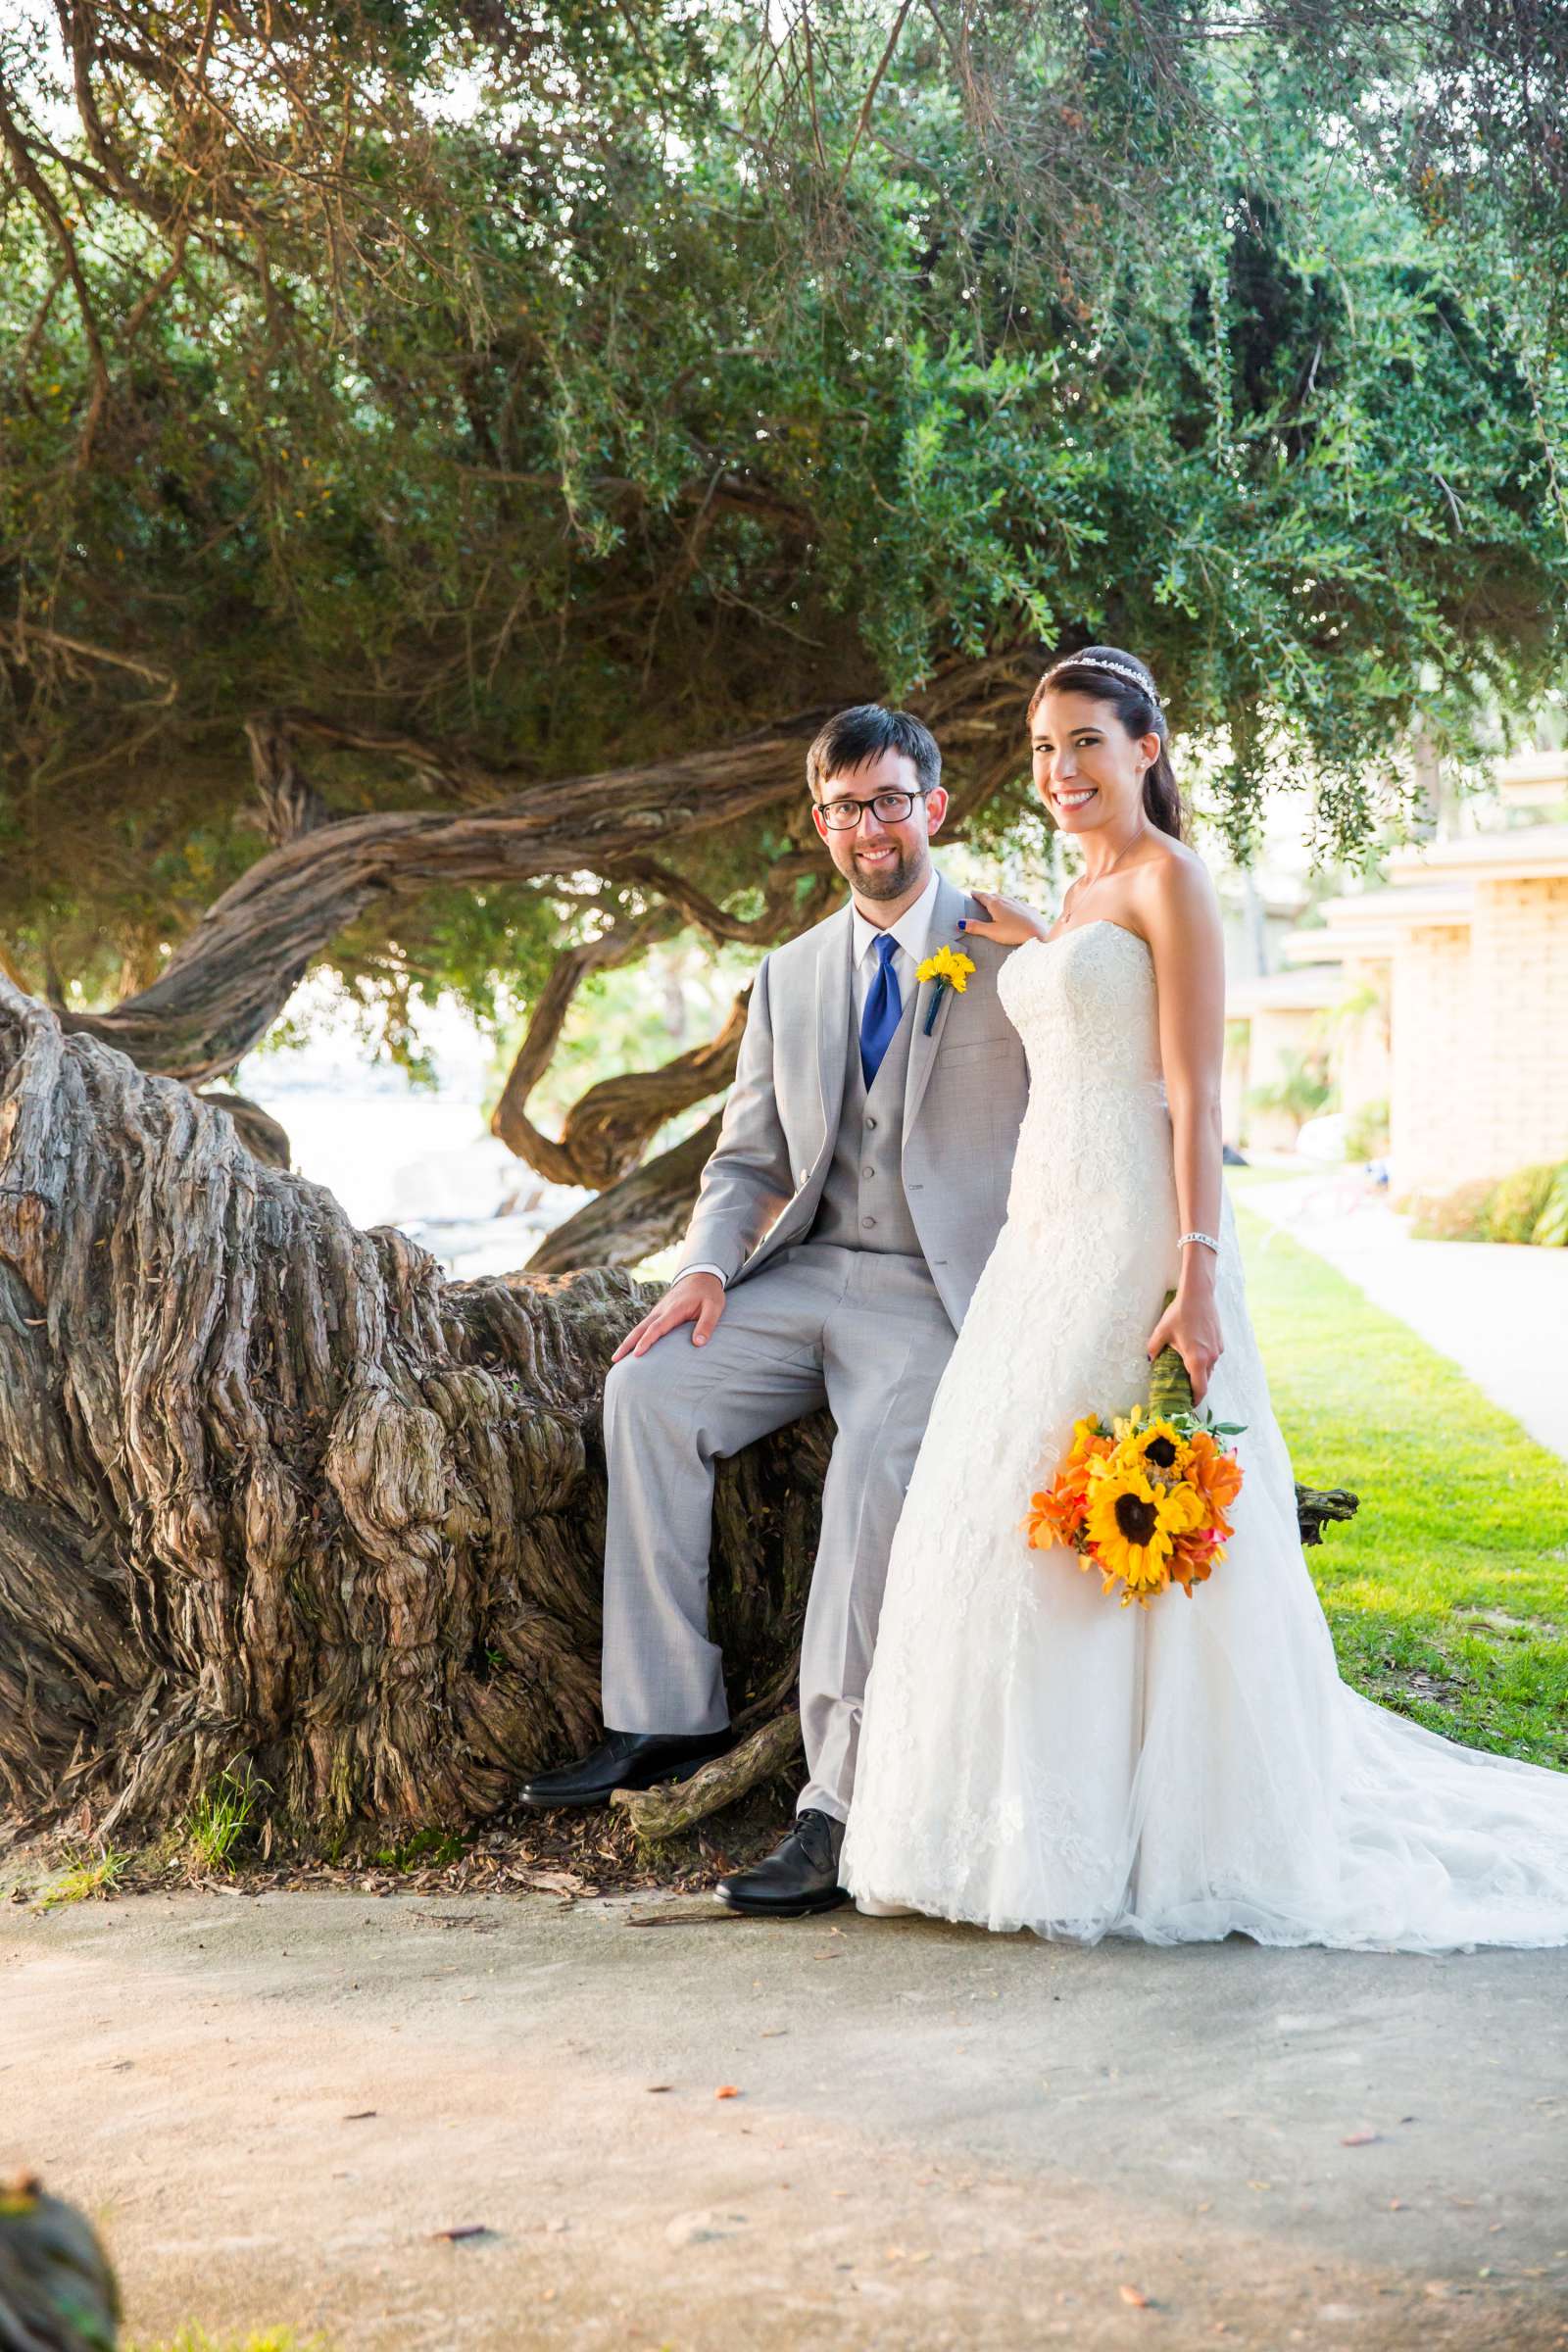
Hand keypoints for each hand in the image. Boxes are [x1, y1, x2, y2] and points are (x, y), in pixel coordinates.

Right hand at [611, 1271, 725, 1361]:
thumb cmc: (709, 1293)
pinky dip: (635, 1337)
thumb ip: (707, 1324)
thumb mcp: (714, 1307)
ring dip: (627, 1342)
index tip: (637, 1354)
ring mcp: (658, 1311)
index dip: (646, 1341)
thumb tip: (698, 1344)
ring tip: (616, 1358)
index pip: (657, 1327)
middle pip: (640, 1329)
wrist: (701, 1275)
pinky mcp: (659, 1313)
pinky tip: (630, 1348)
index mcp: (674, 1309)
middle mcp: (661, 1310)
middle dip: (627, 1344)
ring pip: (639, 1328)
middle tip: (615, 1359)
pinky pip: (644, 1326)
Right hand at [962, 889, 1051, 947]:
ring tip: (996, 902)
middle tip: (981, 896)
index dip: (976, 894)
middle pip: (995, 896)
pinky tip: (1015, 909)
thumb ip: (976, 927)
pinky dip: (1013, 905)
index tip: (971, 892)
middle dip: (987, 896)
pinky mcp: (1030, 909)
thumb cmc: (1014, 934)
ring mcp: (1020, 903)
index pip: (983, 897)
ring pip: (1007, 899)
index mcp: (996, 904)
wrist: (1039, 934)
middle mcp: (1008, 900)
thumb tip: (960, 922)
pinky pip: (1019, 904)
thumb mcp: (992, 932)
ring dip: (1000, 899)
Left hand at [1146, 1286, 1223, 1405]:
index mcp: (1196, 1359)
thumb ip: (1154, 1349)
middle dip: (1196, 1387)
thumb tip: (1149, 1359)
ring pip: (1210, 1369)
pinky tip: (1194, 1352)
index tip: (1189, 1405)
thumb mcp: (1161, 1332)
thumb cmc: (1179, 1313)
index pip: (1200, 1388)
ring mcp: (1218, 1349)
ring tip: (1187, 1370)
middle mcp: (1210, 1357)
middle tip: (1184, 1389)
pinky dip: (1205, 1360)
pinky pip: (1212, 1357)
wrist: (1199, 1295)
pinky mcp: (1220, 1342)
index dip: (1195, 1400)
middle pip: (1205, 1380)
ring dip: (1200, 1372)